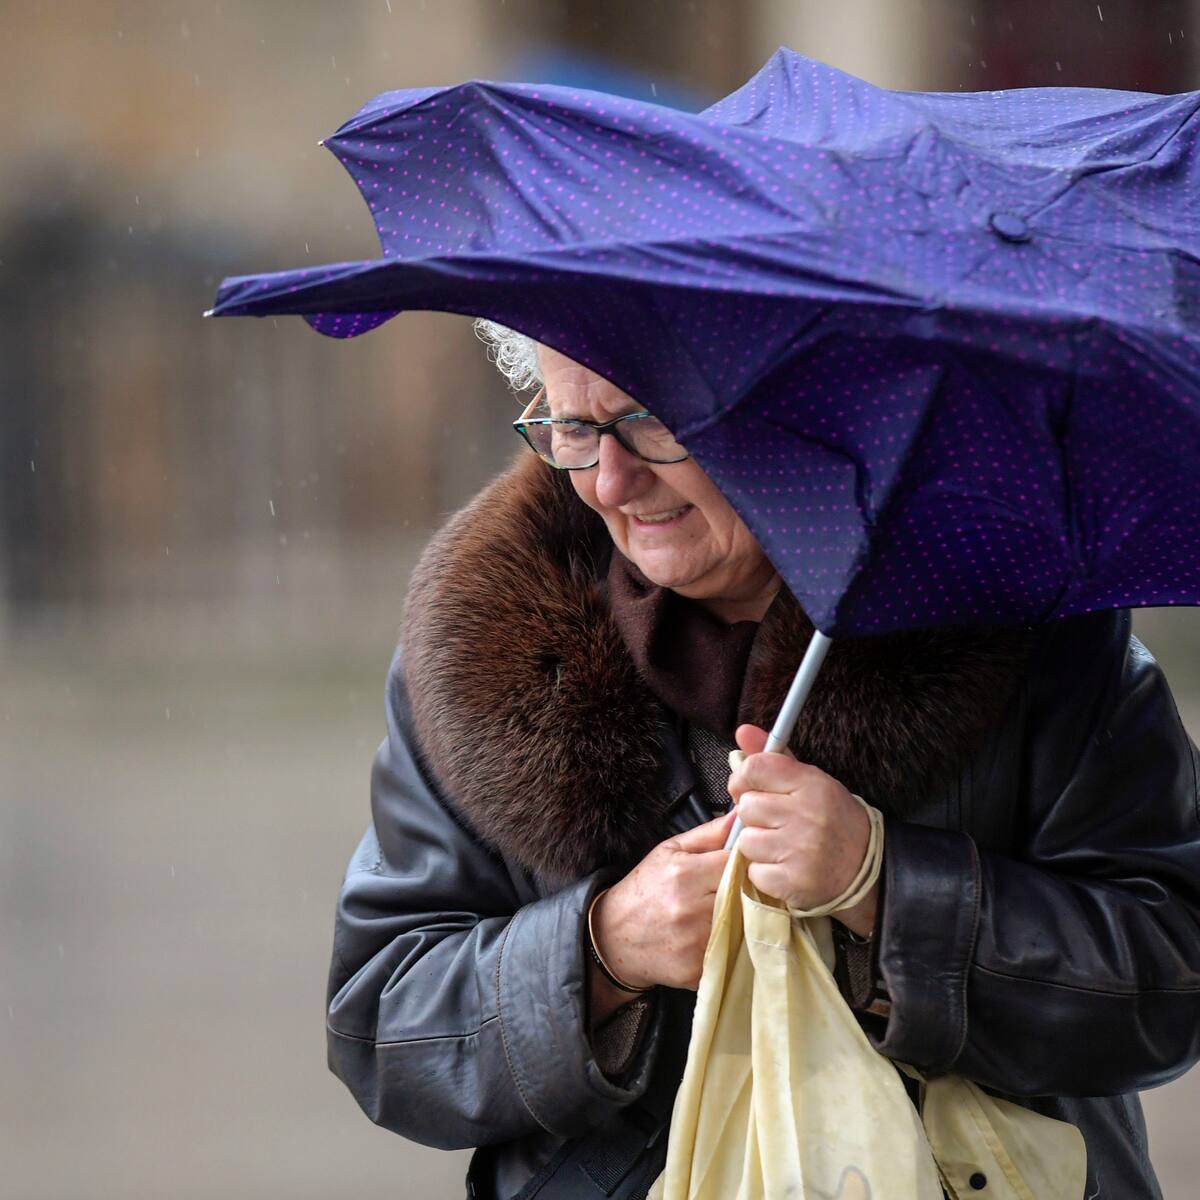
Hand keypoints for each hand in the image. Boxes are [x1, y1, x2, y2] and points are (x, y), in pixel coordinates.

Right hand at [591, 811, 735, 997]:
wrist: (614, 938)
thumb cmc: (645, 890)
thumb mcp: (669, 851)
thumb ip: (708, 834)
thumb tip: (741, 816)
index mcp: (685, 874)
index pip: (737, 863)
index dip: (744, 864)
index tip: (743, 867)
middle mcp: (691, 909)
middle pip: (744, 896)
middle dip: (746, 892)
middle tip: (738, 891)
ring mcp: (695, 942)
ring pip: (741, 926)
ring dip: (741, 919)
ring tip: (727, 914)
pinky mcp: (697, 969)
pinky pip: (730, 953)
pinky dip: (729, 945)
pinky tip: (717, 938)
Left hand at [728, 724, 877, 937]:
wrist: (866, 869)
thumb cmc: (832, 820)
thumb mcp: (810, 781)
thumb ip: (773, 758)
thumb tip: (742, 731)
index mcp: (811, 784)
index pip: (755, 768)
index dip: (744, 778)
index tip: (751, 787)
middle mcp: (806, 815)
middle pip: (746, 806)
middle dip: (755, 815)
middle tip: (775, 822)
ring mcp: (800, 851)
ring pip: (746, 841)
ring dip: (757, 846)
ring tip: (782, 845)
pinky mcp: (793, 882)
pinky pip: (754, 872)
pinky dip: (764, 872)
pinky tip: (785, 867)